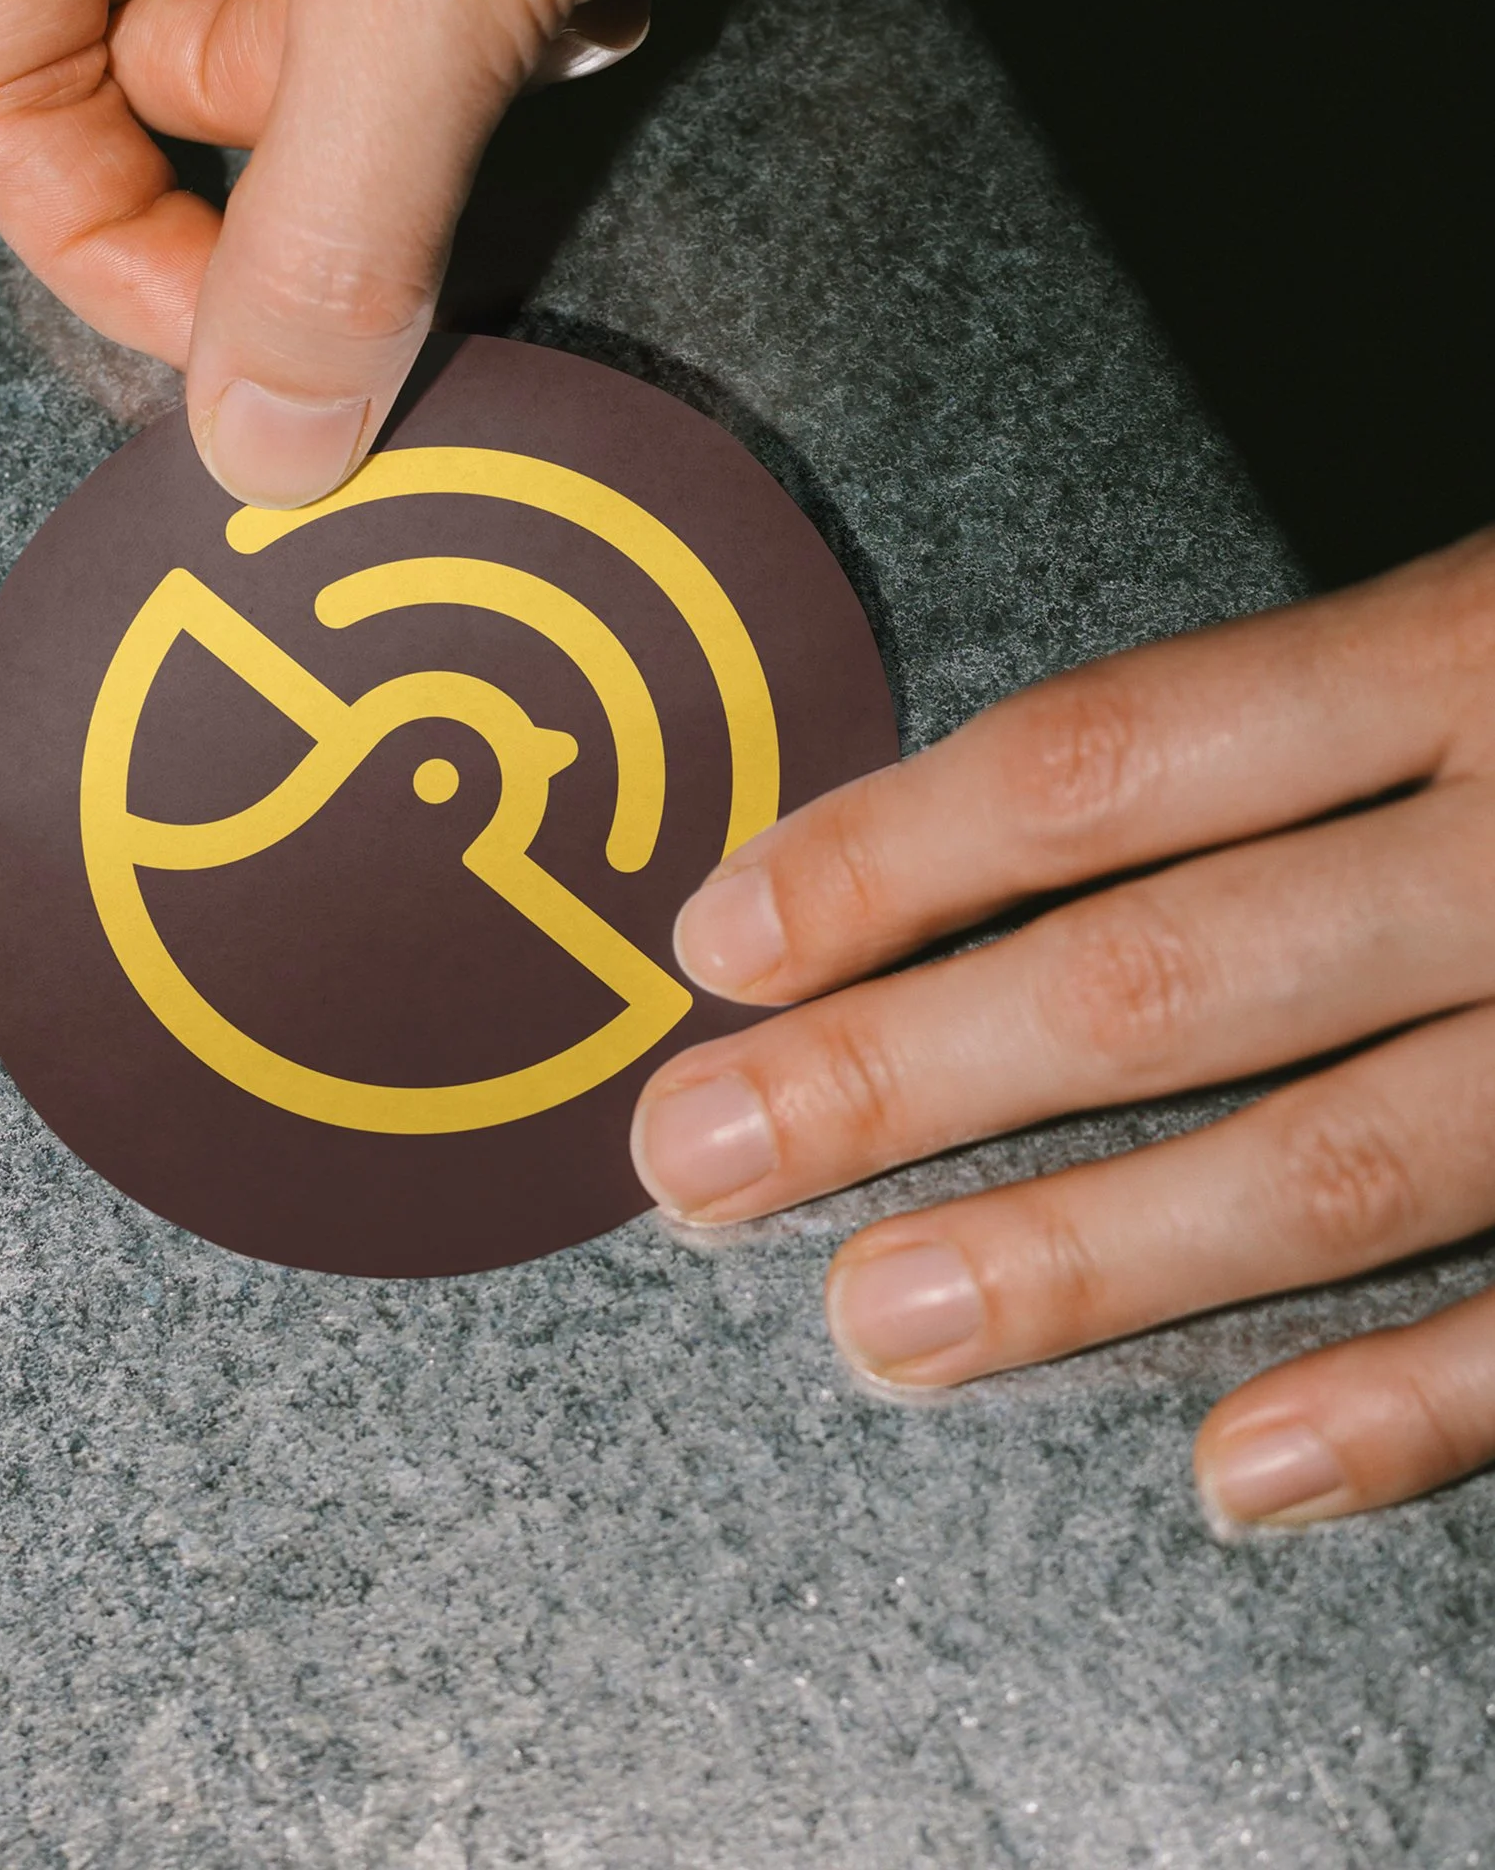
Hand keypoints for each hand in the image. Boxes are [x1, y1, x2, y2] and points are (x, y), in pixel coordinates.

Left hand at [632, 533, 1494, 1527]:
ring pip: (1343, 1161)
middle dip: (910, 1075)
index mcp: (1474, 645)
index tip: (719, 936)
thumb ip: (1316, 709)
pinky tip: (1234, 1471)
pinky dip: (1415, 1406)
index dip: (896, 856)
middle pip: (1168, 971)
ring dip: (1090, 1260)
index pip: (1110, 763)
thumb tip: (1008, 842)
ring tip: (879, 1323)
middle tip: (700, 1157)